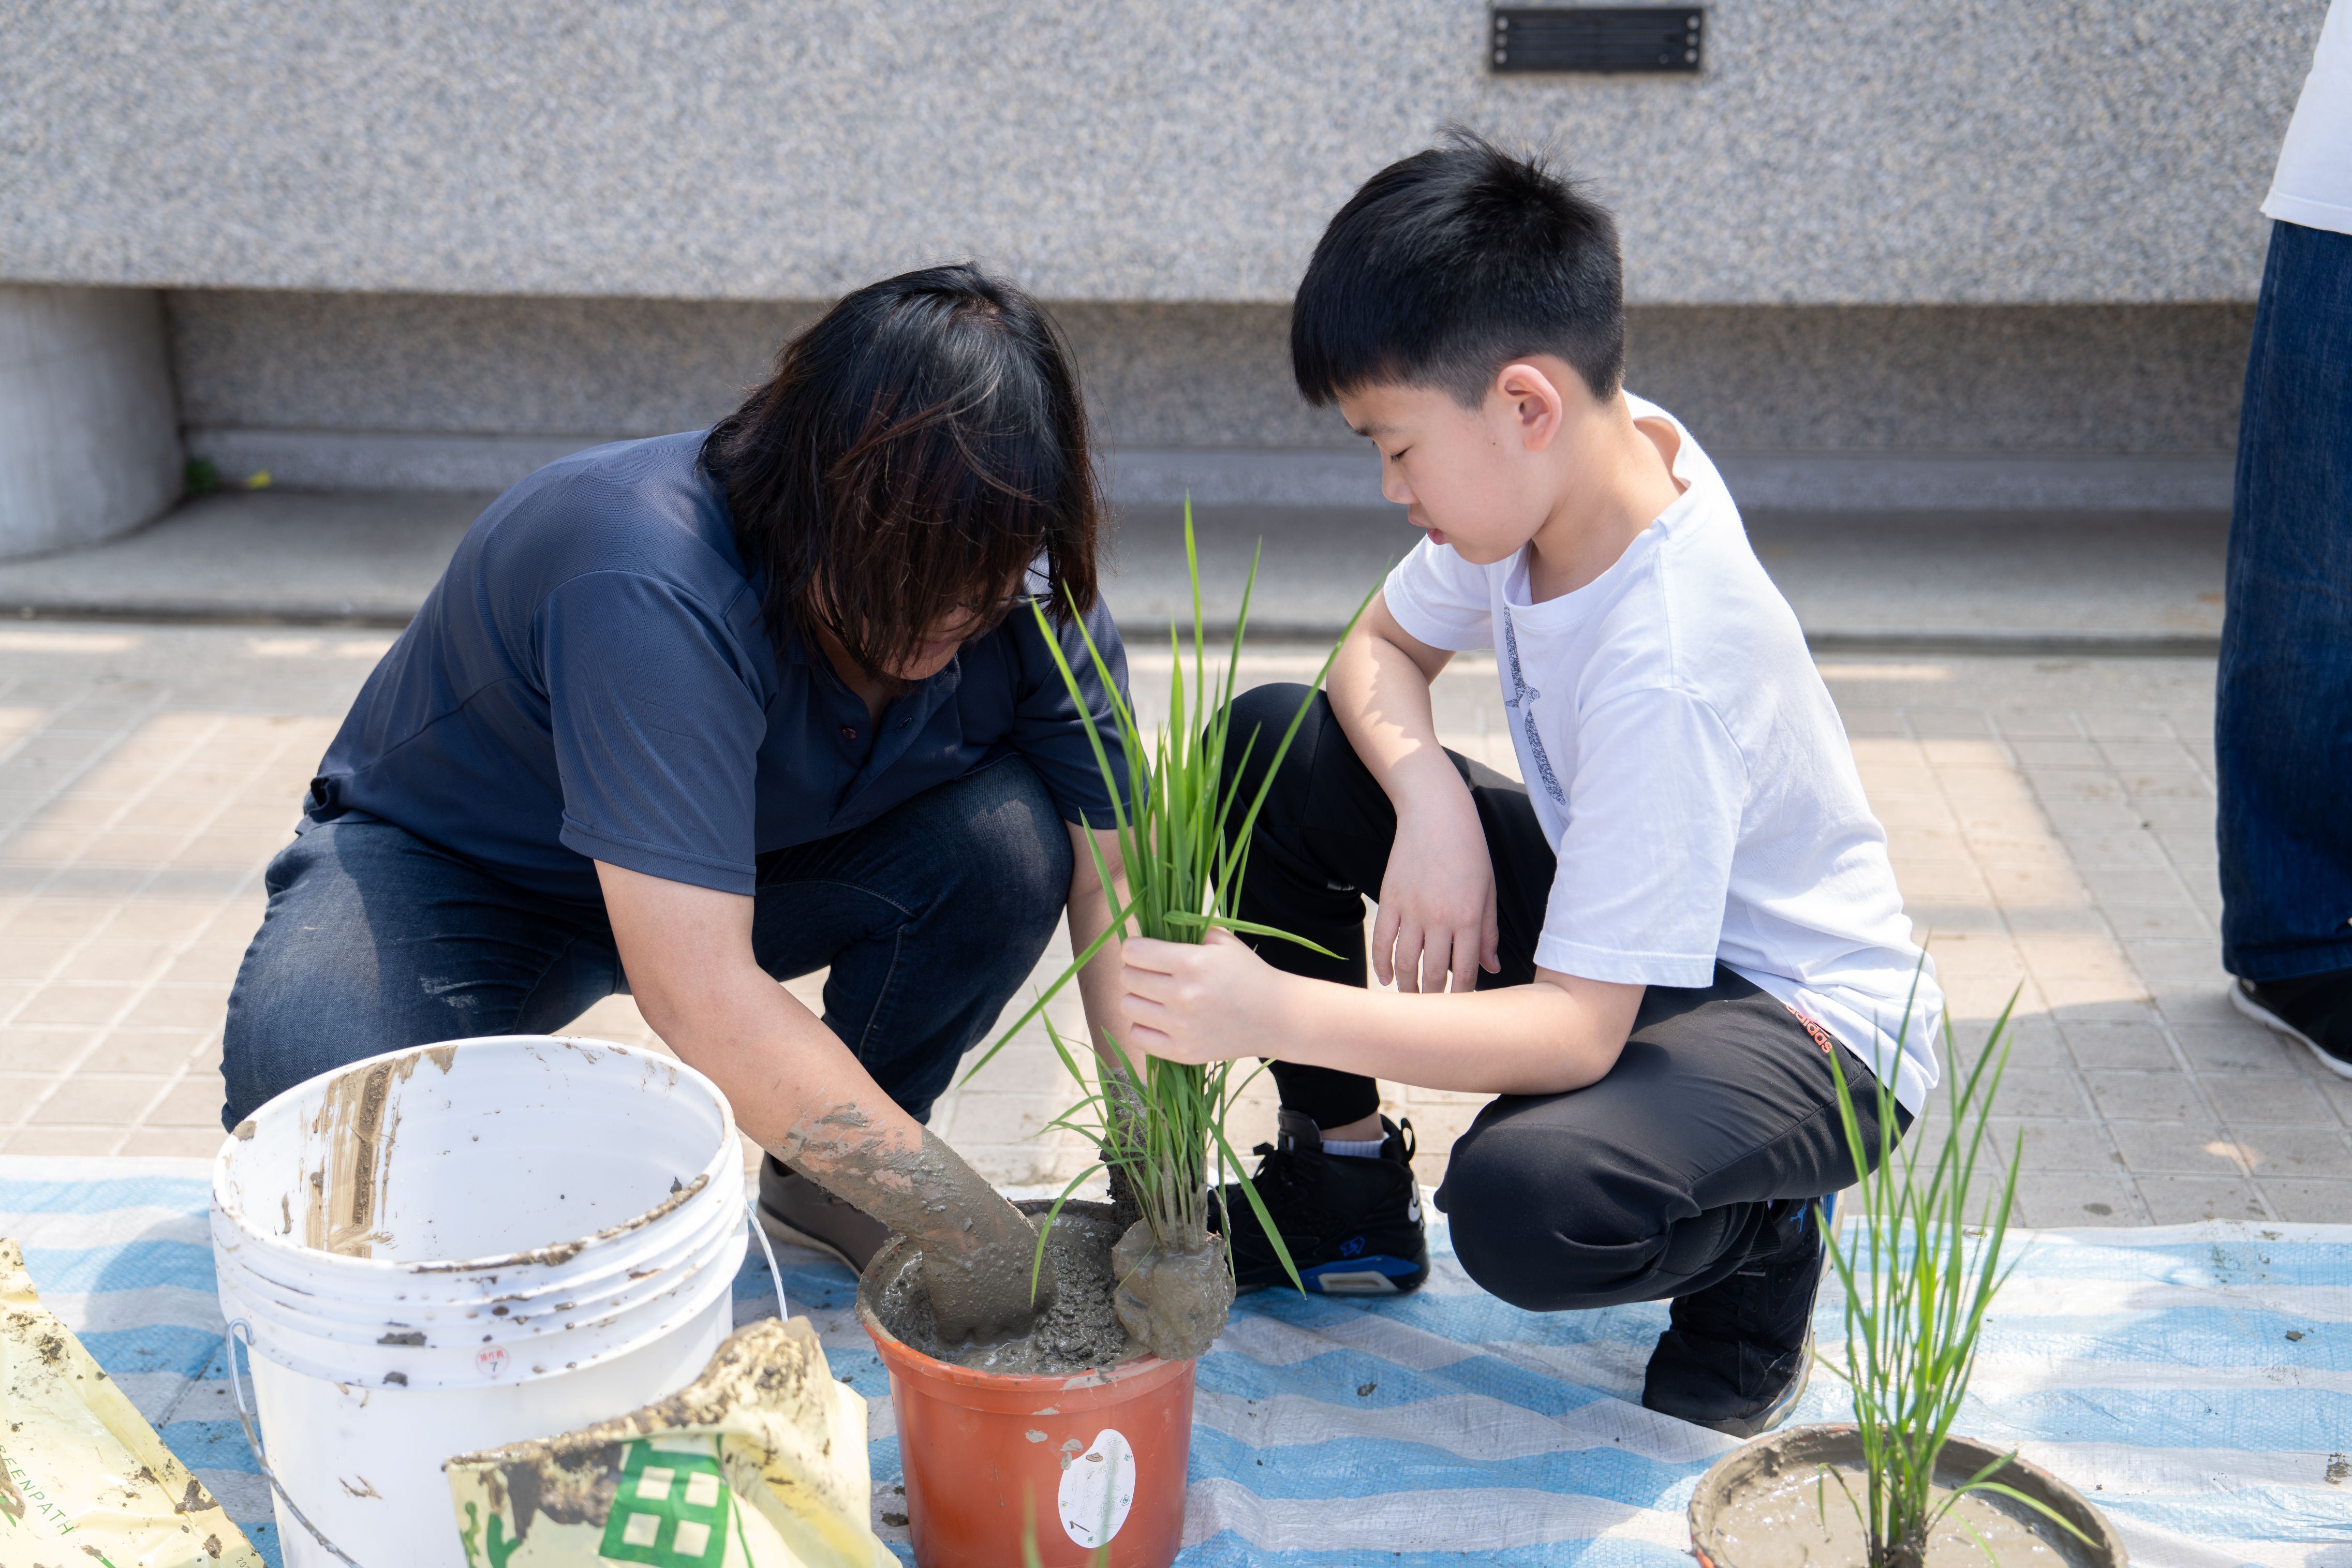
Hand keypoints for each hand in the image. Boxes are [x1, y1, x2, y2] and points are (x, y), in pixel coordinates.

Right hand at [923, 1213, 1057, 1343]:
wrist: (961, 1217)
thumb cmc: (996, 1220)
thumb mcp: (1031, 1237)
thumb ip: (1035, 1261)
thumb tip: (1035, 1260)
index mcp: (1041, 1290)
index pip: (1039, 1312)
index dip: (1023, 1304)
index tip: (1010, 1294)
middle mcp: (1020, 1311)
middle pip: (1014, 1330)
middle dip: (1002, 1318)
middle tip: (986, 1298)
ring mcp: (988, 1319)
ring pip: (984, 1337)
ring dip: (975, 1323)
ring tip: (963, 1298)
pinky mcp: (957, 1320)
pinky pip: (952, 1336)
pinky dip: (948, 1325)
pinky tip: (945, 1304)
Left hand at [1119, 929, 1285, 1064]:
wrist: (1276, 1017)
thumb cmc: (1248, 974)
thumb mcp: (1222, 941)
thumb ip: (1185, 931)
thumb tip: (1148, 932)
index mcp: (1191, 963)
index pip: (1133, 952)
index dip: (1133, 948)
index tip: (1142, 950)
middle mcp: (1182, 996)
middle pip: (1127, 978)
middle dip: (1134, 971)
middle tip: (1150, 972)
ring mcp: (1181, 1027)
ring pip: (1127, 1006)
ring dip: (1137, 998)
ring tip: (1155, 996)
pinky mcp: (1182, 1052)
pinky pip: (1138, 1036)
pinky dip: (1143, 1025)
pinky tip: (1159, 1018)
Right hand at [1373, 795, 1499, 993]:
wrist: (1435, 815)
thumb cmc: (1469, 851)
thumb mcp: (1488, 891)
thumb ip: (1488, 932)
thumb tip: (1493, 968)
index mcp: (1468, 917)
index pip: (1465, 972)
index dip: (1463, 996)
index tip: (1461, 1010)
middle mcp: (1438, 918)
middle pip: (1432, 974)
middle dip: (1433, 1000)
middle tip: (1434, 1012)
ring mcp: (1411, 910)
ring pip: (1405, 963)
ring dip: (1407, 988)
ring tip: (1412, 1001)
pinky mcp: (1389, 900)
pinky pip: (1382, 941)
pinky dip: (1382, 963)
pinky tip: (1387, 978)